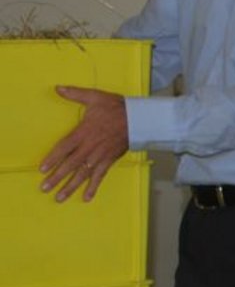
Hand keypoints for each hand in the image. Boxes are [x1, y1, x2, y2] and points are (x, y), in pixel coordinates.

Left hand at [39, 87, 128, 201]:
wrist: (139, 119)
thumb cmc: (116, 107)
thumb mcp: (95, 97)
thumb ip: (75, 94)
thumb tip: (58, 88)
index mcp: (84, 132)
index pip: (64, 148)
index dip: (53, 159)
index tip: (42, 169)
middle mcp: (90, 147)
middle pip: (71, 165)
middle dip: (57, 177)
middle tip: (45, 188)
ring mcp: (100, 156)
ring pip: (83, 174)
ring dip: (71, 186)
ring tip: (59, 197)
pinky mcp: (109, 161)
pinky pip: (100, 176)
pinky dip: (94, 187)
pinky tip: (87, 197)